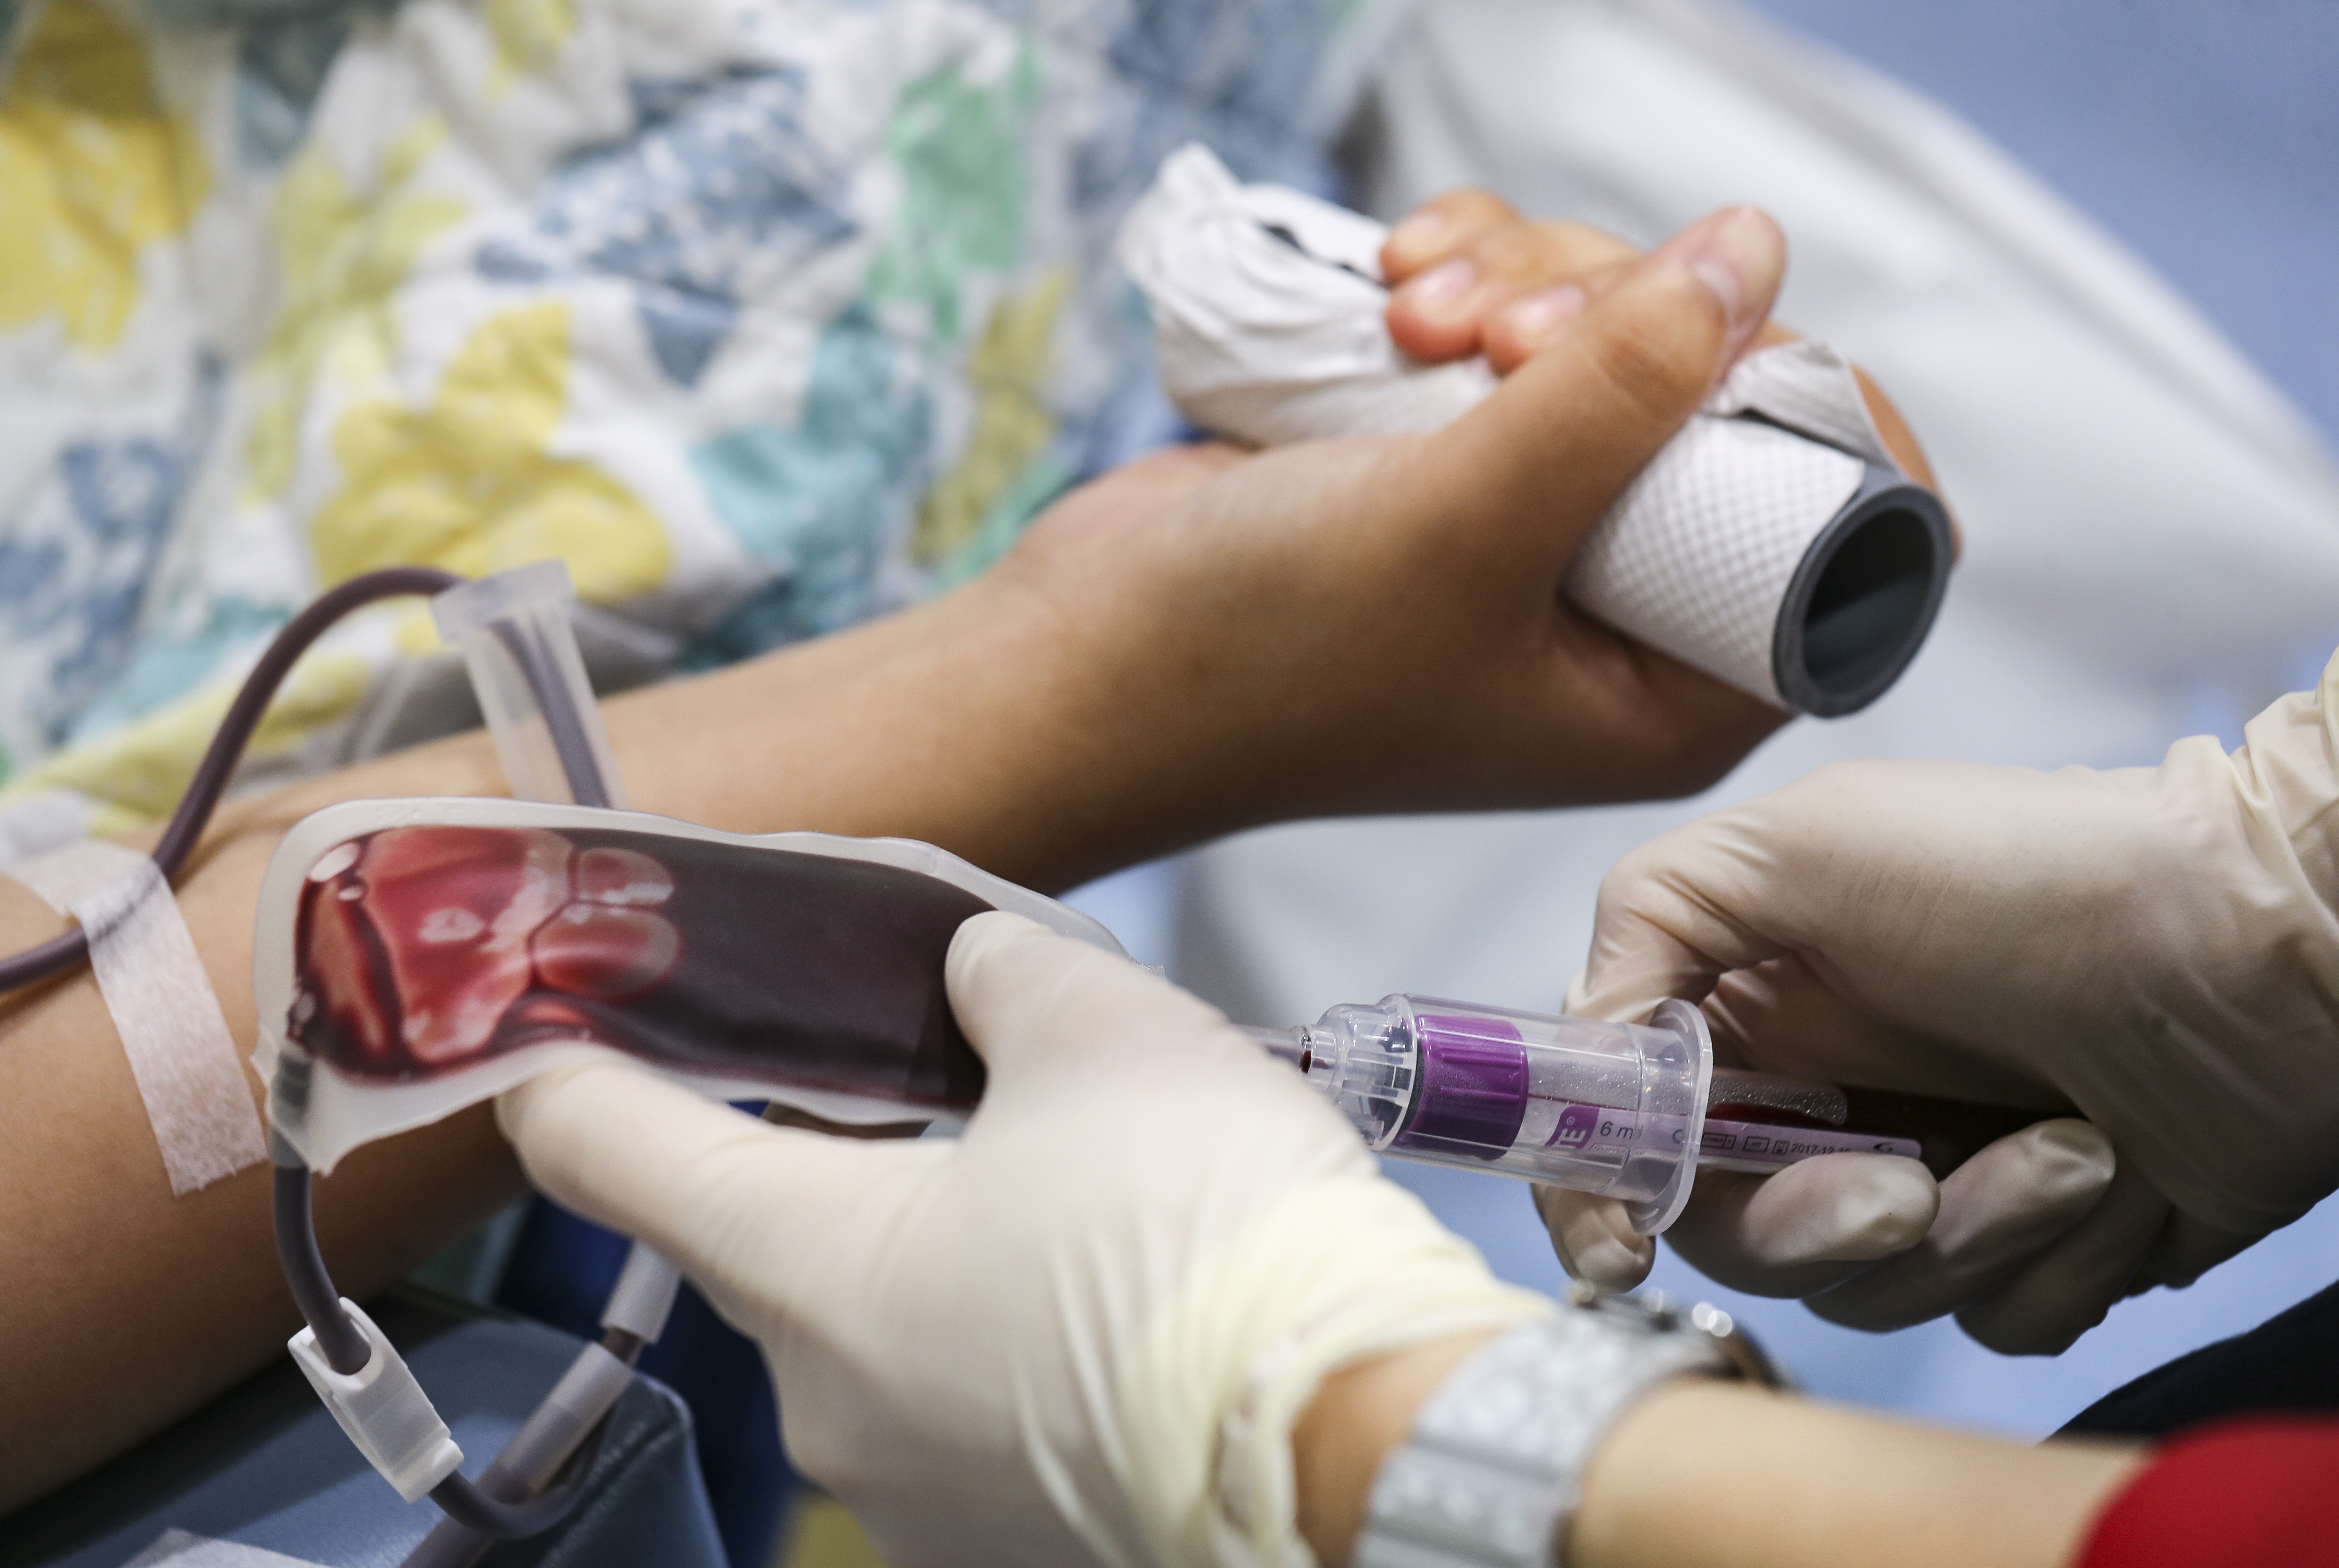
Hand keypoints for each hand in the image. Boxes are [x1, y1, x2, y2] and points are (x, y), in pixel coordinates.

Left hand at [498, 913, 1546, 1566]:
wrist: (1364, 1450)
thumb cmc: (1207, 1228)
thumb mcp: (1107, 1030)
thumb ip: (1000, 974)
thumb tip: (973, 977)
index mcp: (808, 1265)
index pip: (606, 1148)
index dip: (561, 1064)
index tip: (548, 1015)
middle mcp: (823, 1401)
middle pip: (774, 1230)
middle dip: (846, 1139)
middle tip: (954, 1068)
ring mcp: (907, 1496)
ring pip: (881, 1319)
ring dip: (941, 1239)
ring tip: (1077, 1183)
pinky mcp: (994, 1541)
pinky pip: (958, 1402)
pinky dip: (1002, 1332)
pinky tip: (1111, 1289)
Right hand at [996, 206, 1798, 864]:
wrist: (1082, 664)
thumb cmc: (1266, 657)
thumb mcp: (1466, 525)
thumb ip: (1624, 389)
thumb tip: (1753, 250)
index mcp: (1672, 688)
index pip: (1854, 537)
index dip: (1815, 412)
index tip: (1718, 338)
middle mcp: (1621, 608)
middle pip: (1731, 395)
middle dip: (1626, 317)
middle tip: (1499, 337)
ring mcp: (1533, 526)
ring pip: (1615, 332)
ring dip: (1523, 280)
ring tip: (1412, 314)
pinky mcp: (1449, 458)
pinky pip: (1516, 321)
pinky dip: (1466, 280)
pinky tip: (1390, 290)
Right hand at [1541, 640, 2338, 1352]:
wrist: (2263, 937)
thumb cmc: (2029, 873)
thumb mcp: (1798, 843)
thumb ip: (1646, 926)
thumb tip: (1579, 1049)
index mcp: (1755, 1009)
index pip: (1626, 1130)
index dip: (1598, 1193)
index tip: (1619, 1238)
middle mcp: (1829, 1099)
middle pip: (1740, 1234)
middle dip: (1816, 1222)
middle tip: (1902, 1181)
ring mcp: (1935, 1174)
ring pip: (1872, 1289)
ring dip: (1973, 1229)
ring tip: (2069, 1139)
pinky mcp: (2040, 1240)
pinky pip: (1996, 1316)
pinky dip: (2055, 1255)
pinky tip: (2114, 1167)